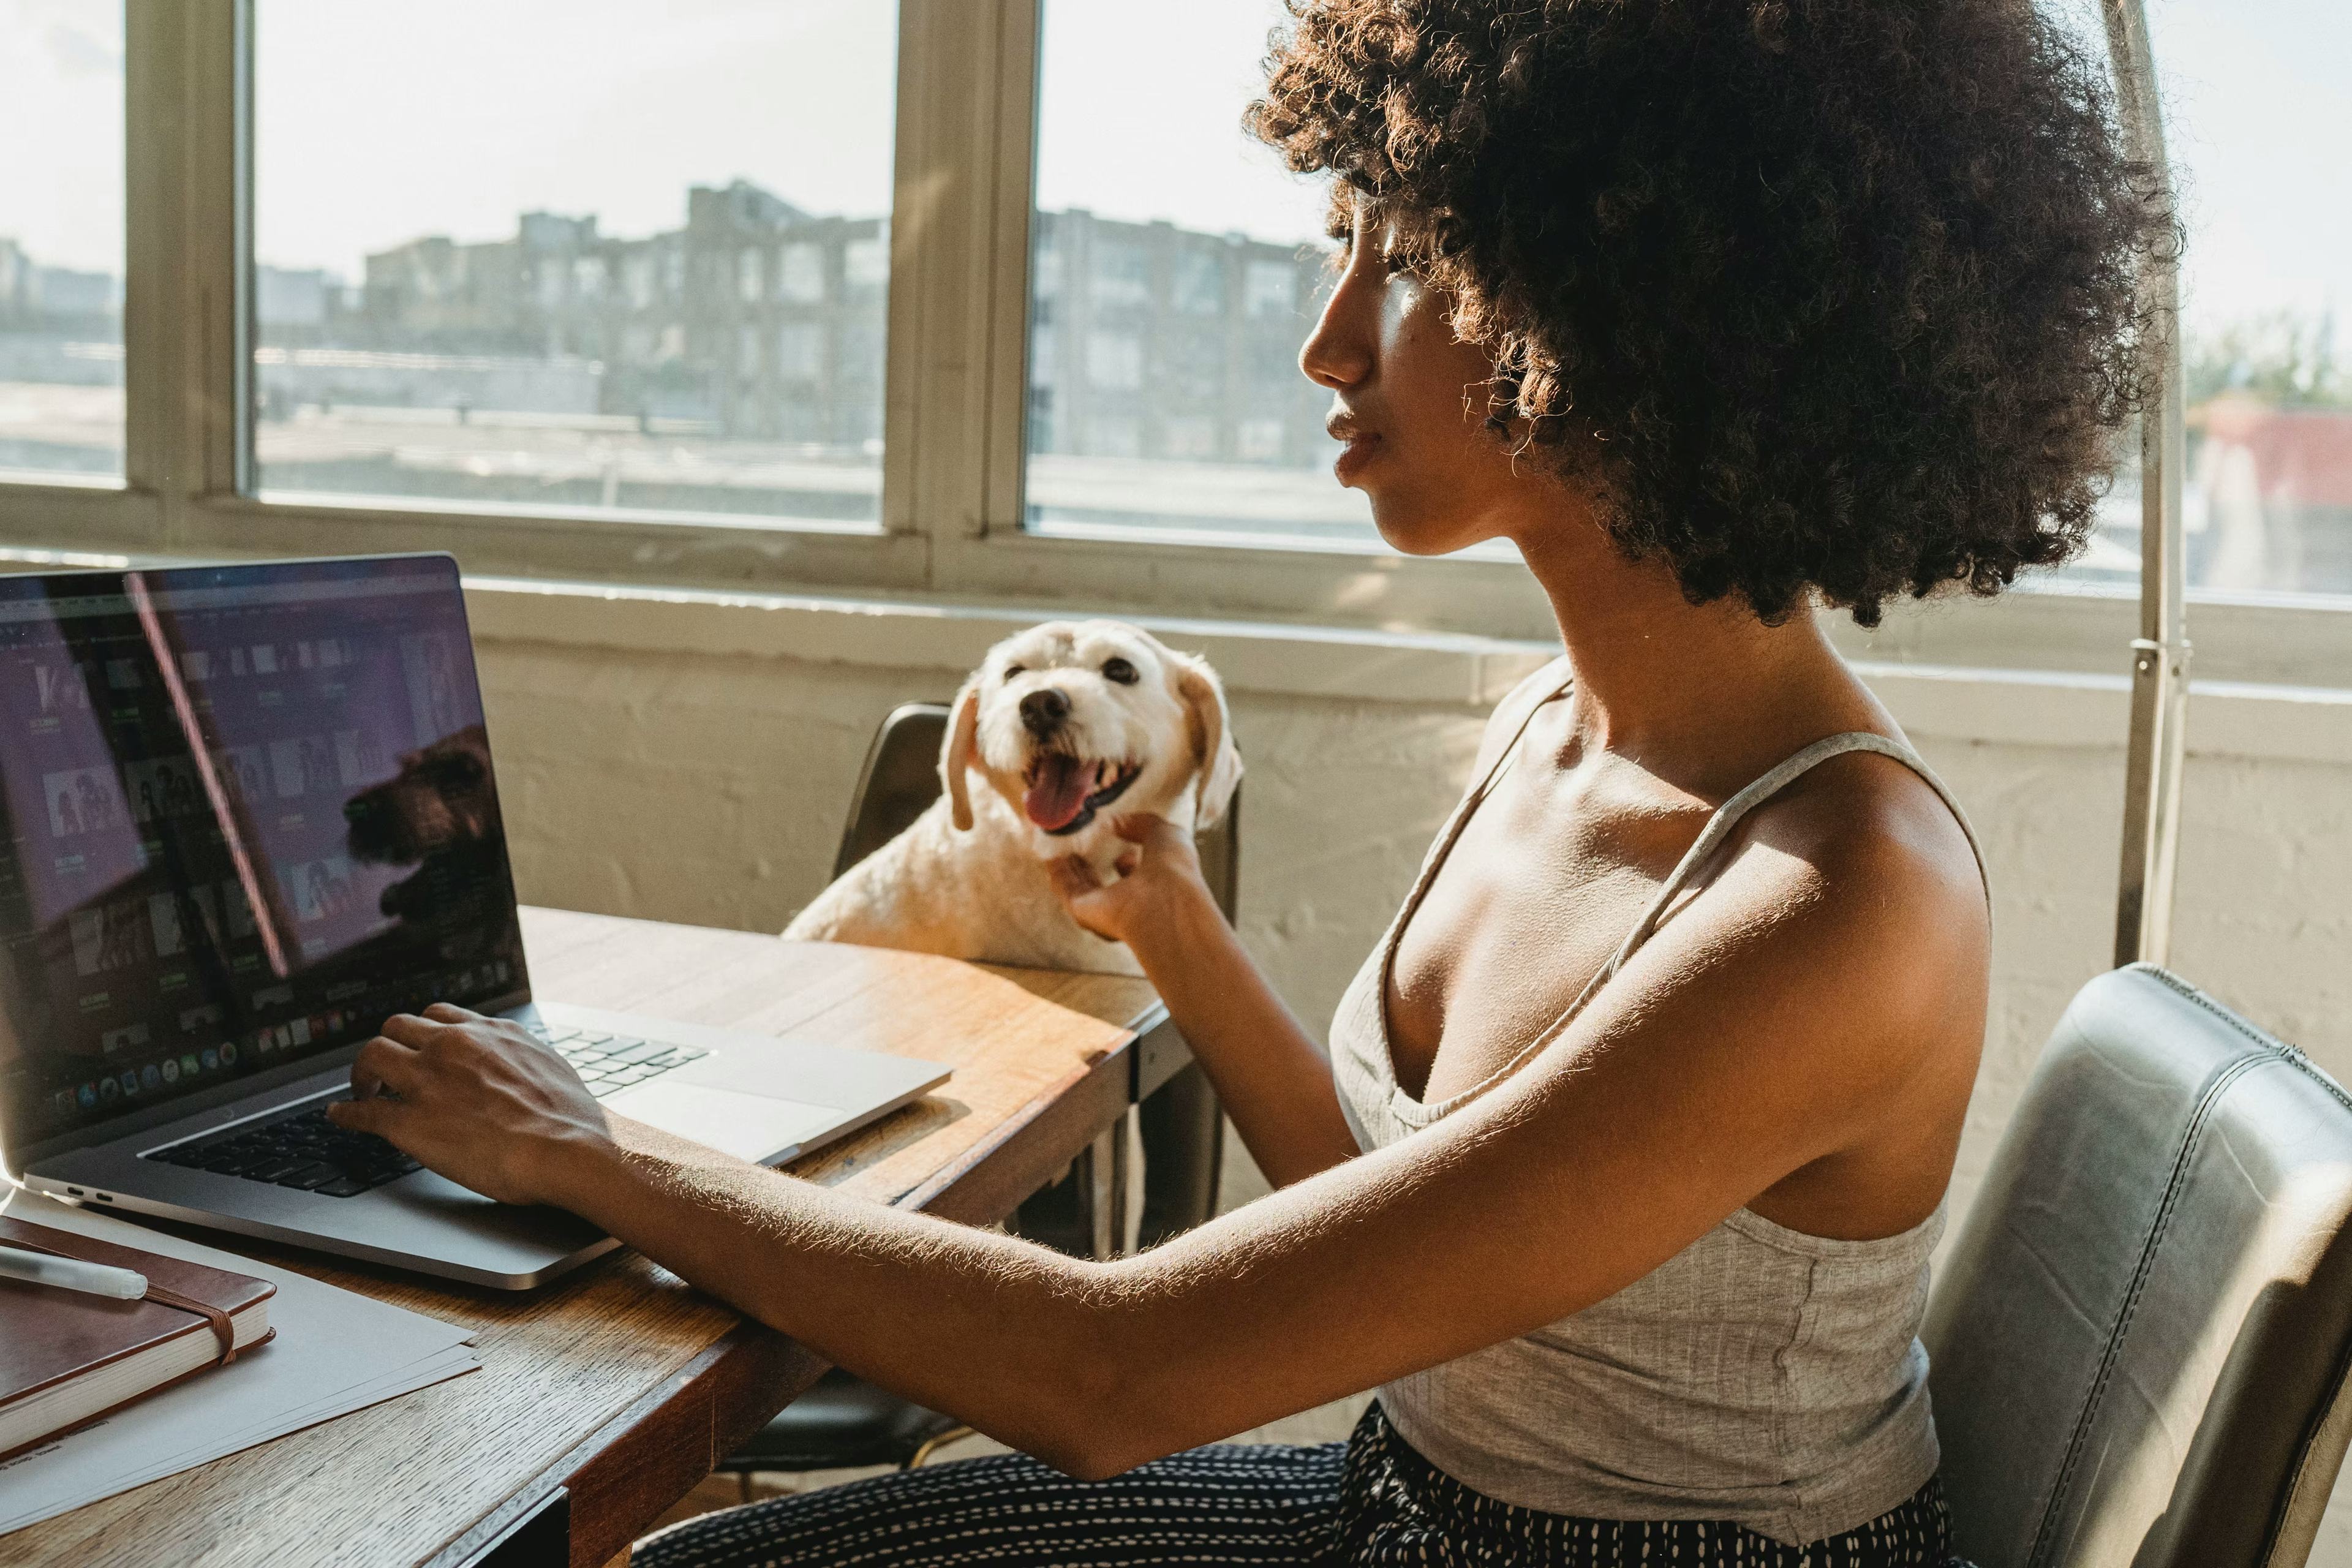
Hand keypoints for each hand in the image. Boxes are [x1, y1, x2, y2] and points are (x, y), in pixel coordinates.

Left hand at [325, 1004, 612, 1205]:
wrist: (566, 1148)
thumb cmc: (568, 1116)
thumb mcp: (546, 1064)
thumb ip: (519, 1055)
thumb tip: (518, 1061)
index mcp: (487, 1033)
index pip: (438, 1015)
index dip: (421, 1033)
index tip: (417, 1045)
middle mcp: (452, 1047)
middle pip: (396, 1027)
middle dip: (388, 1046)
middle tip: (386, 1069)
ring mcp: (428, 1082)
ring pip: (373, 1056)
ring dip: (363, 1072)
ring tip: (363, 1089)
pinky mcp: (411, 1123)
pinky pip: (364, 1111)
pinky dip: (346, 1113)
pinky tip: (339, 1116)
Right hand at [1047, 814, 1210, 950]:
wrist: (1164, 901)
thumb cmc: (1175, 870)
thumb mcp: (1166, 833)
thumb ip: (1142, 824)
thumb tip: (1117, 822)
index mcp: (1155, 887)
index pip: (1137, 875)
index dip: (1126, 858)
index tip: (1112, 838)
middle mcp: (1130, 902)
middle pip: (1105, 886)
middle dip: (1091, 865)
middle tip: (1079, 844)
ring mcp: (1106, 910)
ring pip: (1083, 889)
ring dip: (1071, 869)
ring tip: (1061, 847)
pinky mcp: (1084, 912)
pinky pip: (1067, 892)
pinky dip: (1058, 874)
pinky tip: (1051, 857)